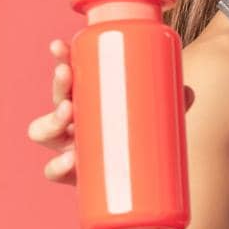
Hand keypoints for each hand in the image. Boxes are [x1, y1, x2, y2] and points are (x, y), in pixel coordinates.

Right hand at [28, 38, 194, 186]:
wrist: (144, 183)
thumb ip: (174, 104)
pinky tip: (69, 160)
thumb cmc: (146, 140)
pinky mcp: (73, 176)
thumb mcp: (160, 117)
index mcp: (89, 100)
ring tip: (67, 115)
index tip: (59, 46)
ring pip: (42, 132)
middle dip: (59, 85)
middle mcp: (73, 122)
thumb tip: (186, 92)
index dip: (61, 58)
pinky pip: (54, 172)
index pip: (71, 74)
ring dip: (49, 120)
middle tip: (68, 75)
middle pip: (56, 98)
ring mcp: (69, 147)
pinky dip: (57, 166)